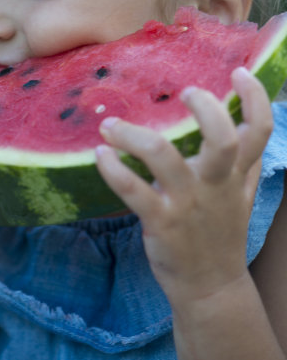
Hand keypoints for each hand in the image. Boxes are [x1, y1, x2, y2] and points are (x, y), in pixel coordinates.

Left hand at [95, 67, 272, 306]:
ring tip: (110, 125)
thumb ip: (244, 163)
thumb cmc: (221, 232)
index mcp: (236, 175)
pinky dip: (113, 169)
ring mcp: (187, 203)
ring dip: (132, 135)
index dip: (256, 98)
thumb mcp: (241, 196)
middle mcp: (215, 184)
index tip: (239, 73)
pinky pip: (133, 190)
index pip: (259, 131)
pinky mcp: (160, 222)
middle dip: (204, 108)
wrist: (210, 287)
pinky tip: (101, 155)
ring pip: (163, 157)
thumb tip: (244, 124)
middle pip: (222, 139)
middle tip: (184, 92)